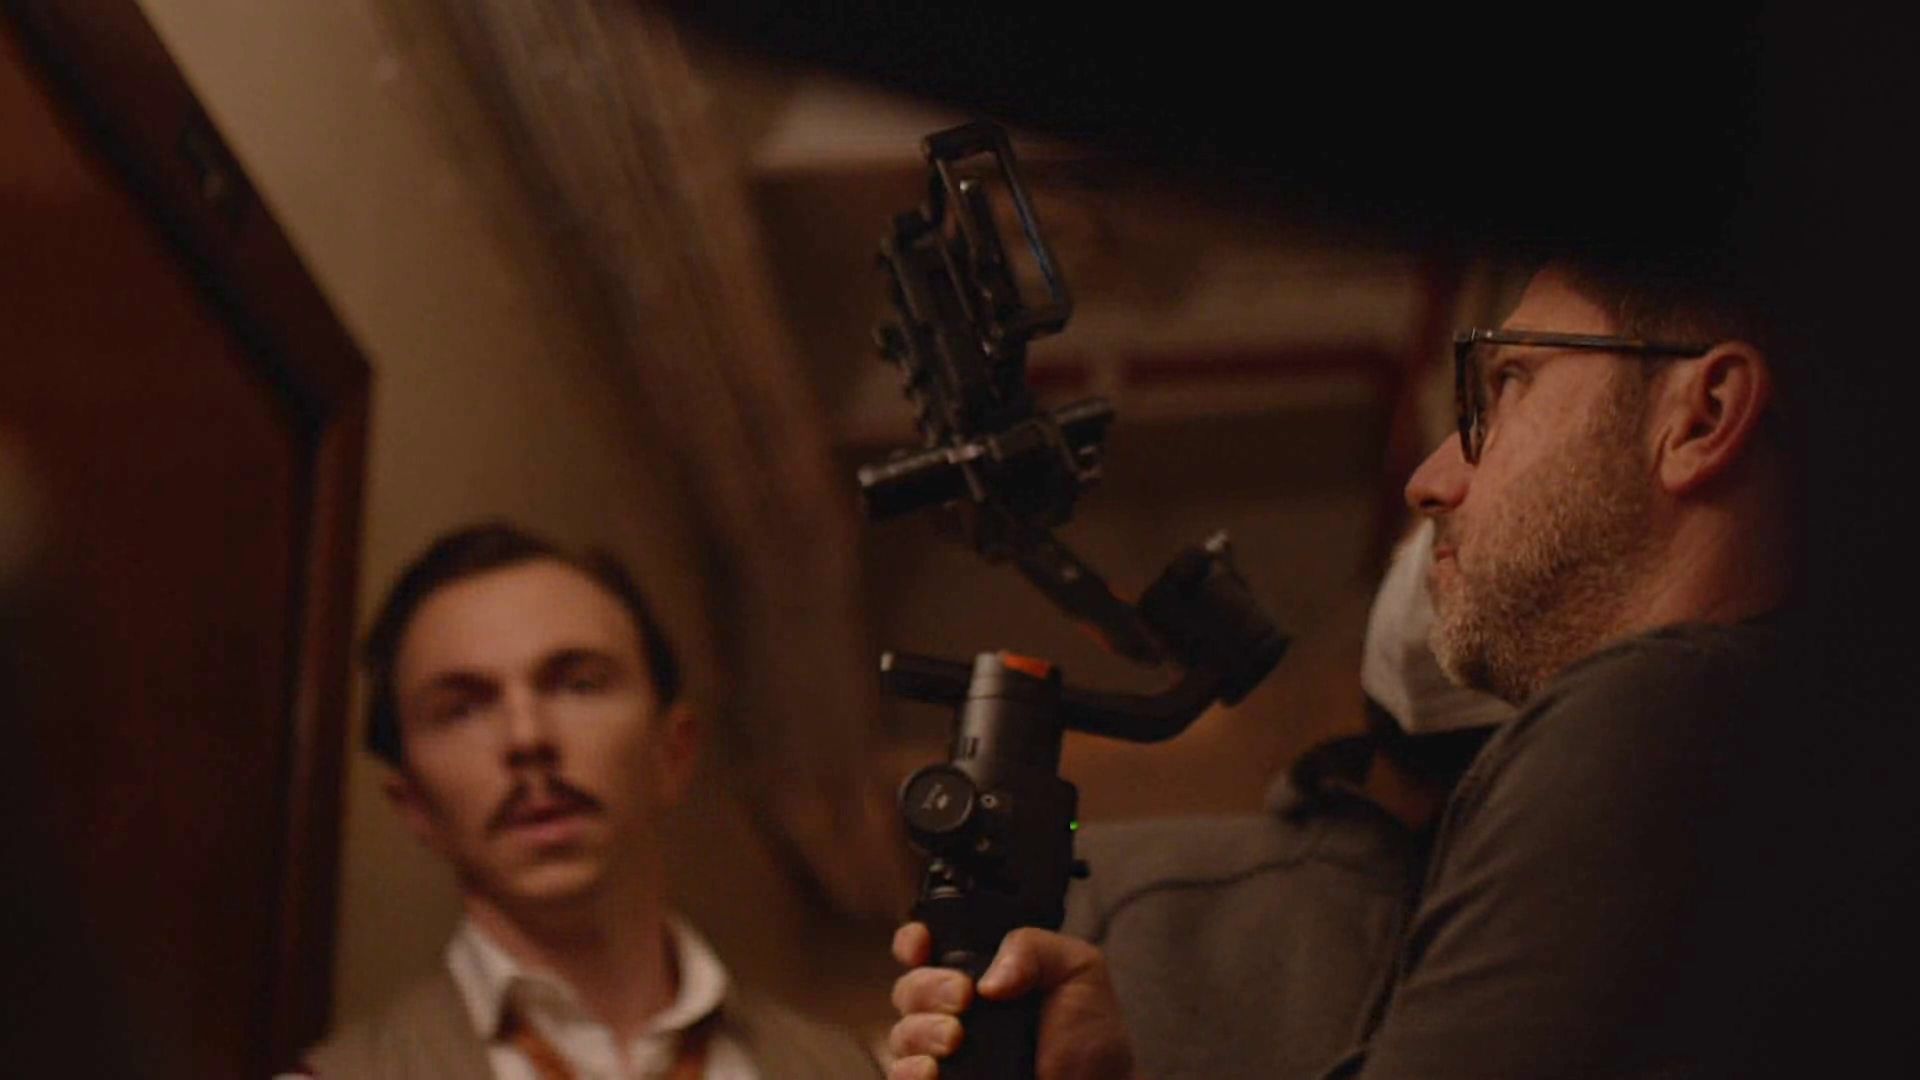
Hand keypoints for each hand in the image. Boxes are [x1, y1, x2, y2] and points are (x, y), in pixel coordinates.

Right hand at [886, 921, 1137, 1079]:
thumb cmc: (1090, 1038)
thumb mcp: (1077, 970)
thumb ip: (1032, 948)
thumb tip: (988, 979)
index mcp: (981, 973)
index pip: (926, 947)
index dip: (913, 941)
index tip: (922, 944)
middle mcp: (956, 1010)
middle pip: (908, 988)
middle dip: (927, 986)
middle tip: (963, 997)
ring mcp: (945, 1053)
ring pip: (901, 1033)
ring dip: (920, 1030)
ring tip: (954, 1039)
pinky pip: (902, 1076)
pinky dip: (908, 1070)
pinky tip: (930, 1070)